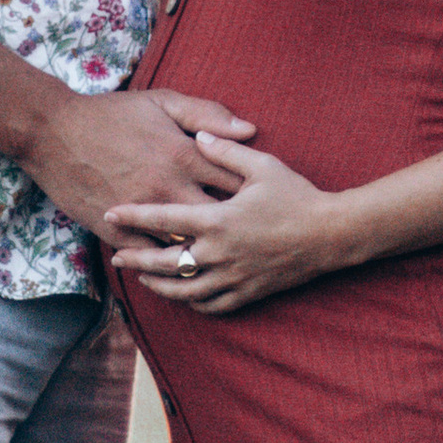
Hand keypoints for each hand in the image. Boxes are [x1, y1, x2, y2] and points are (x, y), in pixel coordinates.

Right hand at [22, 89, 253, 244]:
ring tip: (226, 256)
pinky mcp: (117, 231)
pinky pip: (151, 256)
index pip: (235, 180)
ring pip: (187, 245)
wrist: (54, 133)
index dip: (256, 192)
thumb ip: (208, 115)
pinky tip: (182, 266)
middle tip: (254, 235)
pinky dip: (168, 262)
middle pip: (219, 220)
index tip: (266, 199)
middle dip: (238, 228)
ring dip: (205, 250)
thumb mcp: (162, 102)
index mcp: (184, 155)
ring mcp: (142, 213)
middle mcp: (168, 188)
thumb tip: (250, 129)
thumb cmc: (112, 114)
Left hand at [107, 135, 343, 314]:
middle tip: (116, 256)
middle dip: (136, 259)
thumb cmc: (297, 196)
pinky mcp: (248, 292)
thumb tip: (198, 137)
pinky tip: (183, 294)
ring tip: (143, 278)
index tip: (110, 213)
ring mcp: (234, 277)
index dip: (133, 216)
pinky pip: (211, 304)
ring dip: (158, 285)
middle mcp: (221, 252)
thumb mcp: (262, 166)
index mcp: (219, 219)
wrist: (332, 234)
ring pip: (184, 290)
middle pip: (166, 261)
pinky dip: (191, 301)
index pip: (164, 218)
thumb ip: (226, 151)